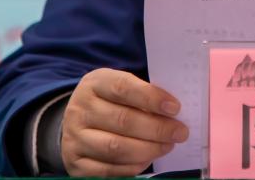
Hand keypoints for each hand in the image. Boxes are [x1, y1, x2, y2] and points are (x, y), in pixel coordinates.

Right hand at [60, 68, 187, 176]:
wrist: (76, 121)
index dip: (151, 97)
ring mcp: (74, 138)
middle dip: (157, 128)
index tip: (175, 108)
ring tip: (167, 146)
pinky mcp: (75, 163)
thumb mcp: (120, 87)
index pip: (123, 87)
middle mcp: (80, 110)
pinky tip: (148, 160)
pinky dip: (132, 167)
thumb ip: (142, 95)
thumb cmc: (108, 100)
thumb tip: (172, 111)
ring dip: (148, 149)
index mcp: (95, 84)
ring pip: (115, 147)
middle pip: (122, 120)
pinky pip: (107, 170)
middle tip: (180, 132)